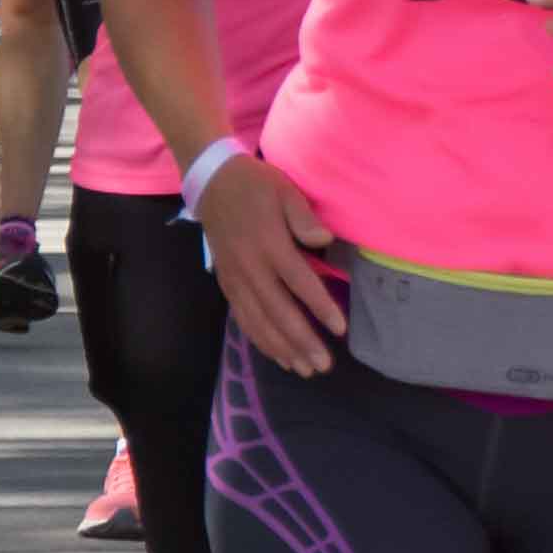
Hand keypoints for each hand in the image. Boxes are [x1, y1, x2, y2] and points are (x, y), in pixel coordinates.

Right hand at [197, 148, 345, 370]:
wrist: (212, 183)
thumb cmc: (256, 186)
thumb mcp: (285, 190)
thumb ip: (304, 217)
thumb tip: (325, 239)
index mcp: (269, 244)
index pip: (299, 282)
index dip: (320, 307)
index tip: (339, 329)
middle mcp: (250, 267)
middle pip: (279, 312)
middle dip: (302, 341)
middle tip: (324, 365)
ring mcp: (236, 279)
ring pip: (259, 322)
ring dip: (282, 348)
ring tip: (305, 369)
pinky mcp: (226, 285)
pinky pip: (244, 319)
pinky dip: (261, 340)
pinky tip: (279, 355)